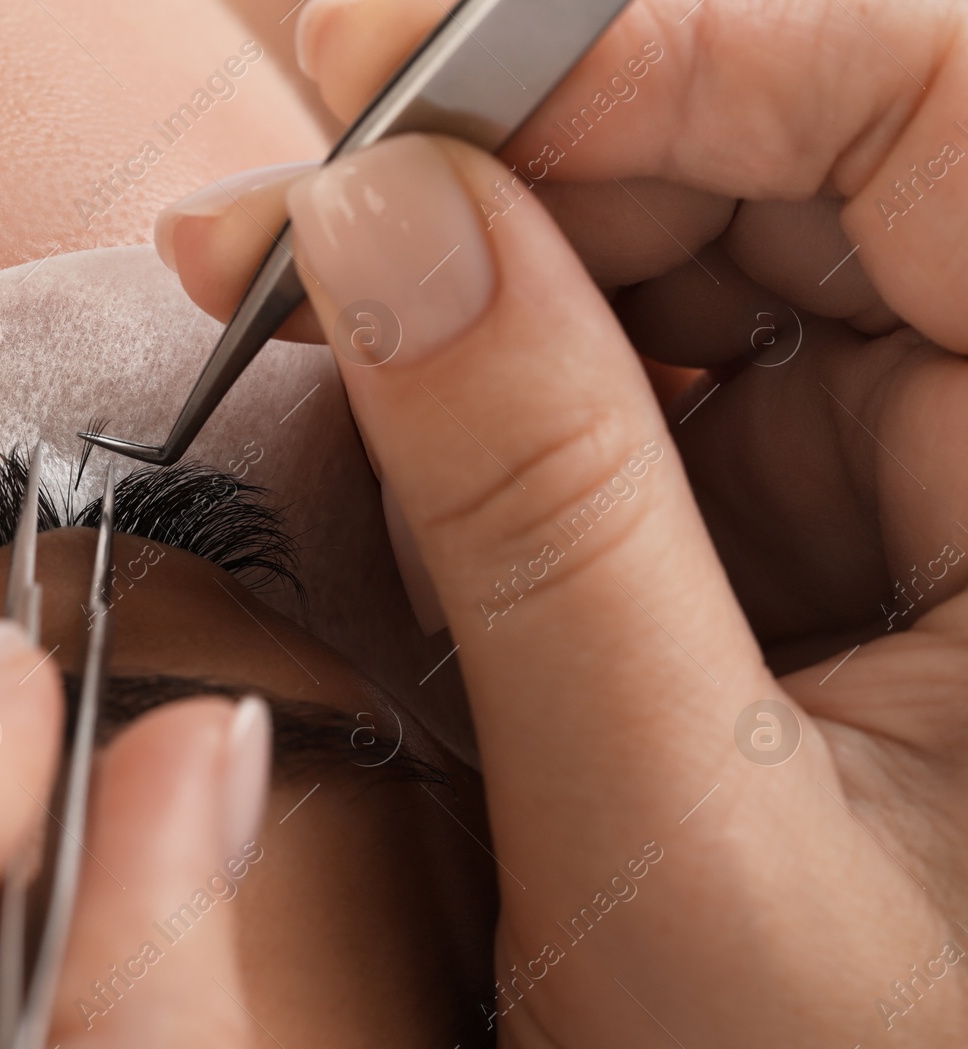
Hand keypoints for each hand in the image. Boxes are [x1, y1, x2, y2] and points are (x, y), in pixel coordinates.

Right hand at [160, 0, 967, 1048]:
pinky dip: (519, 404)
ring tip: (326, 364)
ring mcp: (943, 473)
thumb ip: (533, 516)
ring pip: (708, 264)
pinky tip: (417, 469)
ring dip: (496, 296)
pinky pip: (674, 385)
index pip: (939, 100)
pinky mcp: (849, 519)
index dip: (666, 43)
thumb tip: (376, 227)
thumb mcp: (671, 829)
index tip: (387, 76)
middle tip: (286, 234)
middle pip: (793, 161)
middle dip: (522, 170)